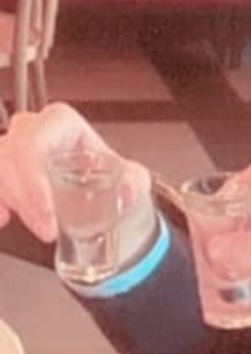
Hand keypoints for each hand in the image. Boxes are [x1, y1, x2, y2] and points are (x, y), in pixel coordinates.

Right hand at [0, 105, 153, 249]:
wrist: (102, 182)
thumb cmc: (109, 170)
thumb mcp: (130, 175)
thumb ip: (134, 182)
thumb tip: (128, 193)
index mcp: (60, 123)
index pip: (33, 144)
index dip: (34, 181)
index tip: (47, 214)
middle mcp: (31, 129)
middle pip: (10, 158)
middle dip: (25, 199)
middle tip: (47, 230)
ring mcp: (12, 147)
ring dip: (11, 202)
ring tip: (37, 228)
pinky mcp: (4, 167)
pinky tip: (3, 219)